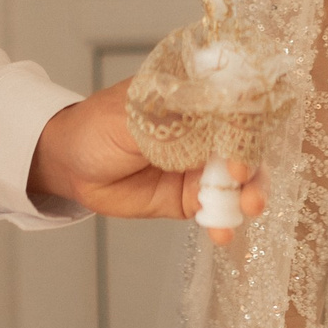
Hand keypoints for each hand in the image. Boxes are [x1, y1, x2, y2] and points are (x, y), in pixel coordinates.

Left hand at [29, 81, 266, 246]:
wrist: (72, 164)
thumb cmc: (100, 125)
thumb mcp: (135, 115)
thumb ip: (175, 118)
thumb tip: (216, 114)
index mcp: (197, 95)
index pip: (238, 102)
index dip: (246, 121)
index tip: (240, 142)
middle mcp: (209, 129)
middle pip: (247, 144)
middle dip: (254, 163)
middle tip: (245, 182)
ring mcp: (203, 165)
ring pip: (240, 180)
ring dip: (249, 194)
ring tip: (247, 208)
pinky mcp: (193, 197)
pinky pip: (217, 210)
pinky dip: (224, 221)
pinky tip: (221, 233)